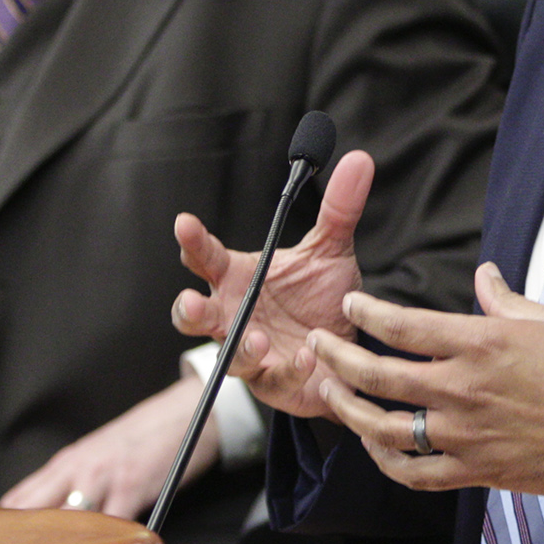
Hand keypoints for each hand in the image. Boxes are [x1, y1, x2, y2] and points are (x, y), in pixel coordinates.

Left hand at [0, 373, 220, 518]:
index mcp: (64, 463)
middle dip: (27, 543)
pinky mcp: (132, 485)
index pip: (18, 501)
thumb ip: (67, 484)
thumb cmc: (137, 442)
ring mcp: (103, 477)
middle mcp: (77, 468)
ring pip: (70, 520)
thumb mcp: (93, 457)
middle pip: (34, 511)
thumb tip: (36, 520)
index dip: (7, 533)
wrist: (181, 414)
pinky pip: (114, 524)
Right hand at [171, 151, 372, 419]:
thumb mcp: (332, 251)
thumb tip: (358, 160)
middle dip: (188, 311)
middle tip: (195, 303)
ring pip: (228, 357)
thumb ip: (339, 209)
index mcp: (239, 278)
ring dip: (240, 349)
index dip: (192, 241)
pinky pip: (274, 380)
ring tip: (258, 339)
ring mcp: (251, 353)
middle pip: (193, 316)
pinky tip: (307, 356)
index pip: (205, 256)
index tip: (185, 223)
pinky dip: (288, 369)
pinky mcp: (275, 384)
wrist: (348, 347)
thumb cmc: (322, 296)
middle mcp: (236, 316)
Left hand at [310, 262, 543, 495]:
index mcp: (481, 344)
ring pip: (385, 428)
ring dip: (348, 411)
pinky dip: (387, 461)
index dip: (367, 314)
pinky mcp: (476, 471)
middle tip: (319, 344)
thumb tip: (484, 276)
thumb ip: (504, 301)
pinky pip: (415, 473)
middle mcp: (464, 389)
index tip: (350, 306)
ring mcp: (466, 435)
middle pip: (379, 375)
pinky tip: (374, 445)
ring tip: (331, 393)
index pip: (404, 326)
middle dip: (338, 357)